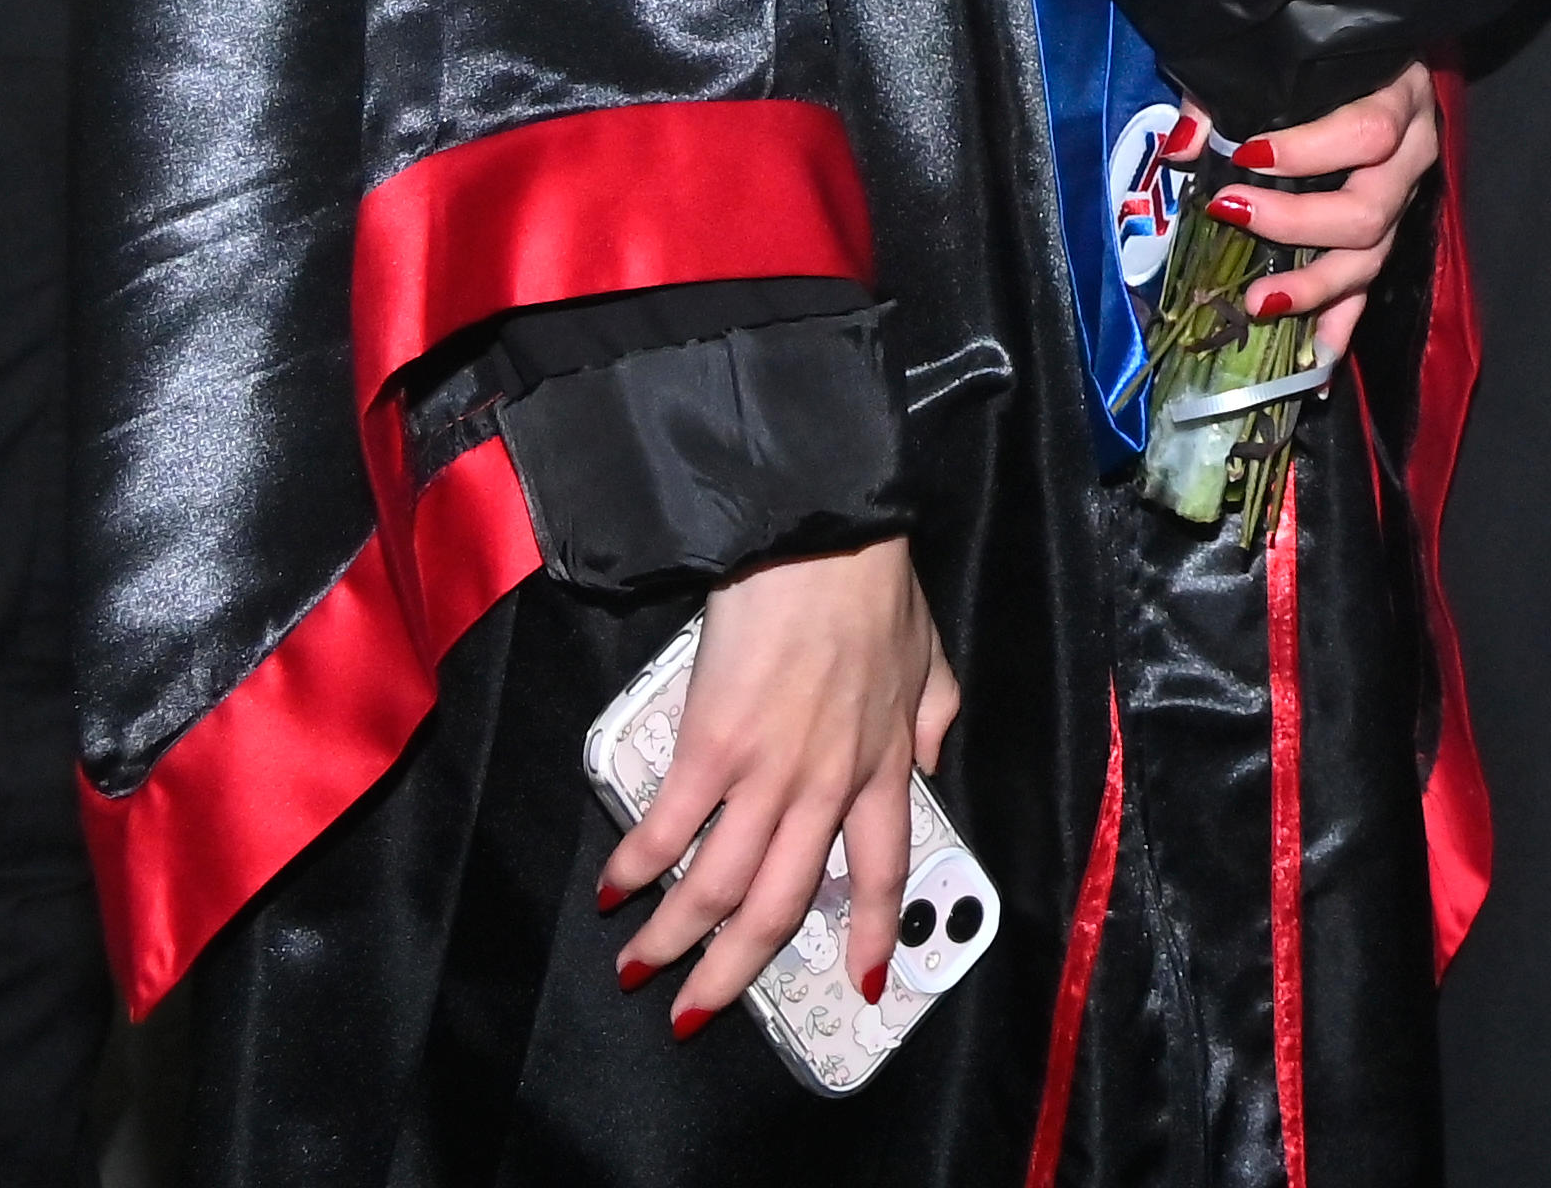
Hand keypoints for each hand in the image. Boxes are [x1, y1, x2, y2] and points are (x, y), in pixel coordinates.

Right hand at [605, 540, 957, 1025]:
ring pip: (718, 889)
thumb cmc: (872, 587)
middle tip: (696, 1011)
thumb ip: (936, 716)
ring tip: (638, 968)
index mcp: (884, 767)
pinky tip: (613, 890)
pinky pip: (668, 831)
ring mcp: (768, 773)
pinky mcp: (711, 749)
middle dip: (734, 972)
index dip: (871, 936)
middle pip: (780, 906)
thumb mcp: (929, 656)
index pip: (882, 872)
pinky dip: (635, 869)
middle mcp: (827, 787)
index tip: (864, 986)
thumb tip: (935, 761)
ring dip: (671, 940)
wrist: (820, 538)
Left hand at [1205, 64, 1439, 373]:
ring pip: (1373, 257)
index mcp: (1398, 96)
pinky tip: (1314, 367)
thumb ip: (1227, 95)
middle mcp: (1413, 154)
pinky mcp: (1390, 234)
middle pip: (1371, 208)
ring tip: (1260, 303)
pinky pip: (1371, 288)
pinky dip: (1341, 327)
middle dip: (1298, 223)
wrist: (1387, 57)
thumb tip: (1184, 147)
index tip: (1245, 154)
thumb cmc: (1329, 57)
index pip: (1367, 132)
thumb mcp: (1287, 59)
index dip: (1308, 150)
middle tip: (1234, 213)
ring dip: (1316, 288)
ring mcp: (1404, 200)